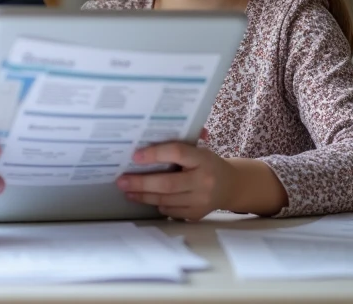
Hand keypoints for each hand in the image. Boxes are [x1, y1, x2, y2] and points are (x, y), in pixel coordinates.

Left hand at [115, 136, 234, 221]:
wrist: (230, 185)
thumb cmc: (207, 163)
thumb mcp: (199, 150)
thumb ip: (179, 145)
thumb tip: (147, 138)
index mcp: (203, 158)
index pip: (177, 153)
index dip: (155, 154)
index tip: (135, 156)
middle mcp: (204, 180)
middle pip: (167, 183)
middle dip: (141, 183)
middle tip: (121, 180)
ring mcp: (201, 200)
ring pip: (166, 200)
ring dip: (144, 196)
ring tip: (127, 191)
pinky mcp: (197, 214)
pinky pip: (171, 210)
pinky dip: (157, 204)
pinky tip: (146, 199)